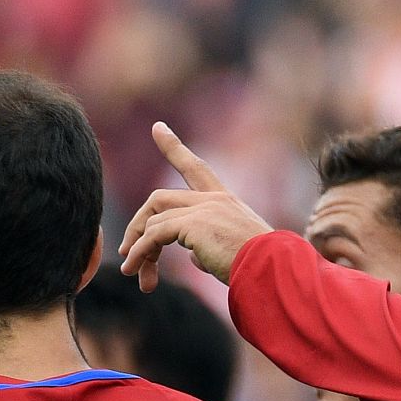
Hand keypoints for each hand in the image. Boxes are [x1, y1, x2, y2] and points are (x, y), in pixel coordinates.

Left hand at [120, 123, 274, 288]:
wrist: (274, 272)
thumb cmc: (261, 270)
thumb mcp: (232, 251)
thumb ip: (209, 246)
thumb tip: (192, 257)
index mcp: (226, 201)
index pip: (196, 168)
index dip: (174, 147)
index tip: (157, 128)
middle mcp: (214, 199)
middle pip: (159, 198)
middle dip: (137, 224)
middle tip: (126, 252)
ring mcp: (204, 208)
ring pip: (153, 218)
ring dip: (139, 248)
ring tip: (132, 272)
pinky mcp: (194, 223)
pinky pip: (154, 235)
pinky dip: (141, 252)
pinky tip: (137, 271)